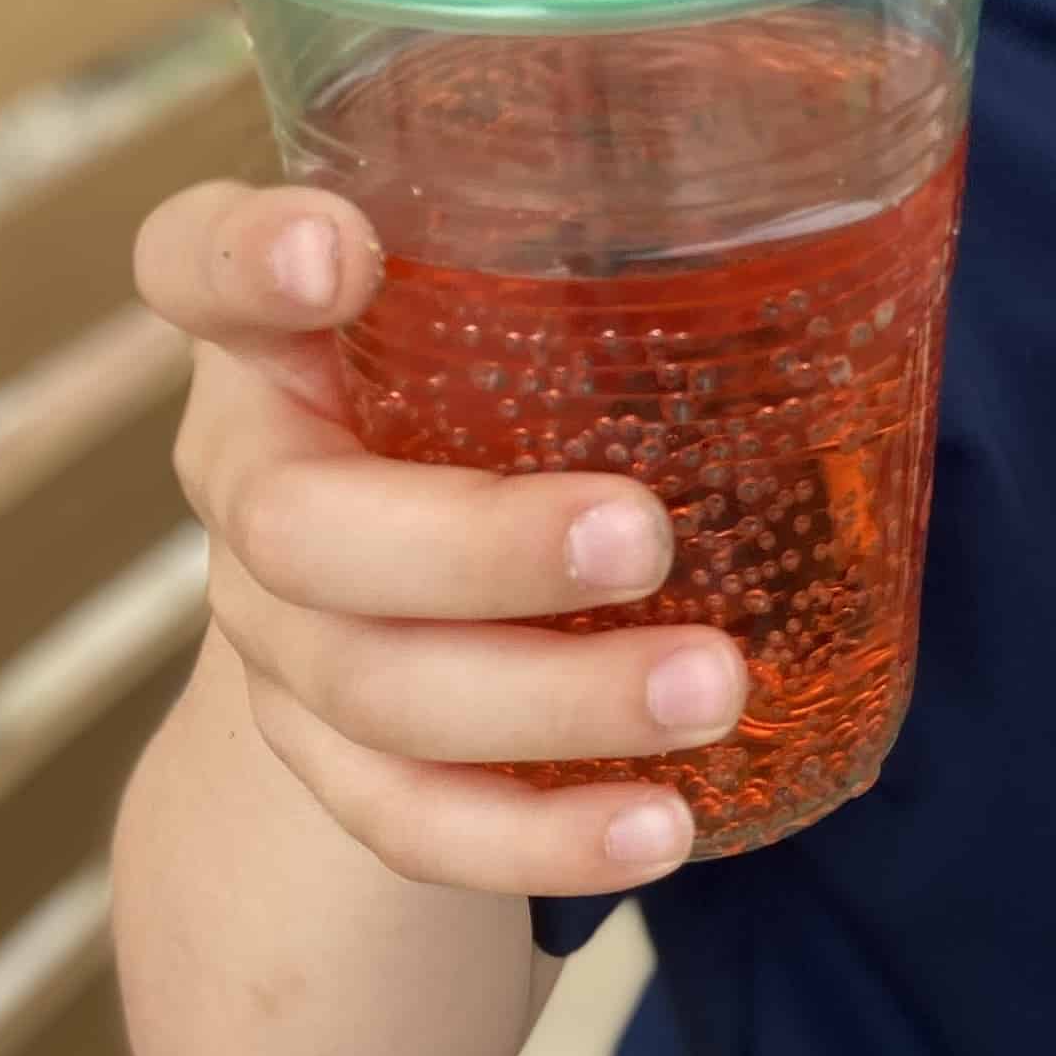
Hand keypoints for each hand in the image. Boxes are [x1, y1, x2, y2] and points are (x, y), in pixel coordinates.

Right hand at [133, 180, 742, 892]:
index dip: (243, 258)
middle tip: (643, 536)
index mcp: (274, 336)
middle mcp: (249, 478)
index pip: (195, 265)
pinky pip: (409, 821)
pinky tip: (660, 829)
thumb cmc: (503, 386)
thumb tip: (861, 215)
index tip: (344, 246)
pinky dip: (535, 840)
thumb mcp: (521, 300)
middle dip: (476, 546)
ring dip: (549, 701)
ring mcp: (276, 636)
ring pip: (370, 689)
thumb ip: (602, 255)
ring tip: (712, 688)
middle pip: (299, 529)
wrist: (405, 578)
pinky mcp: (330, 761)